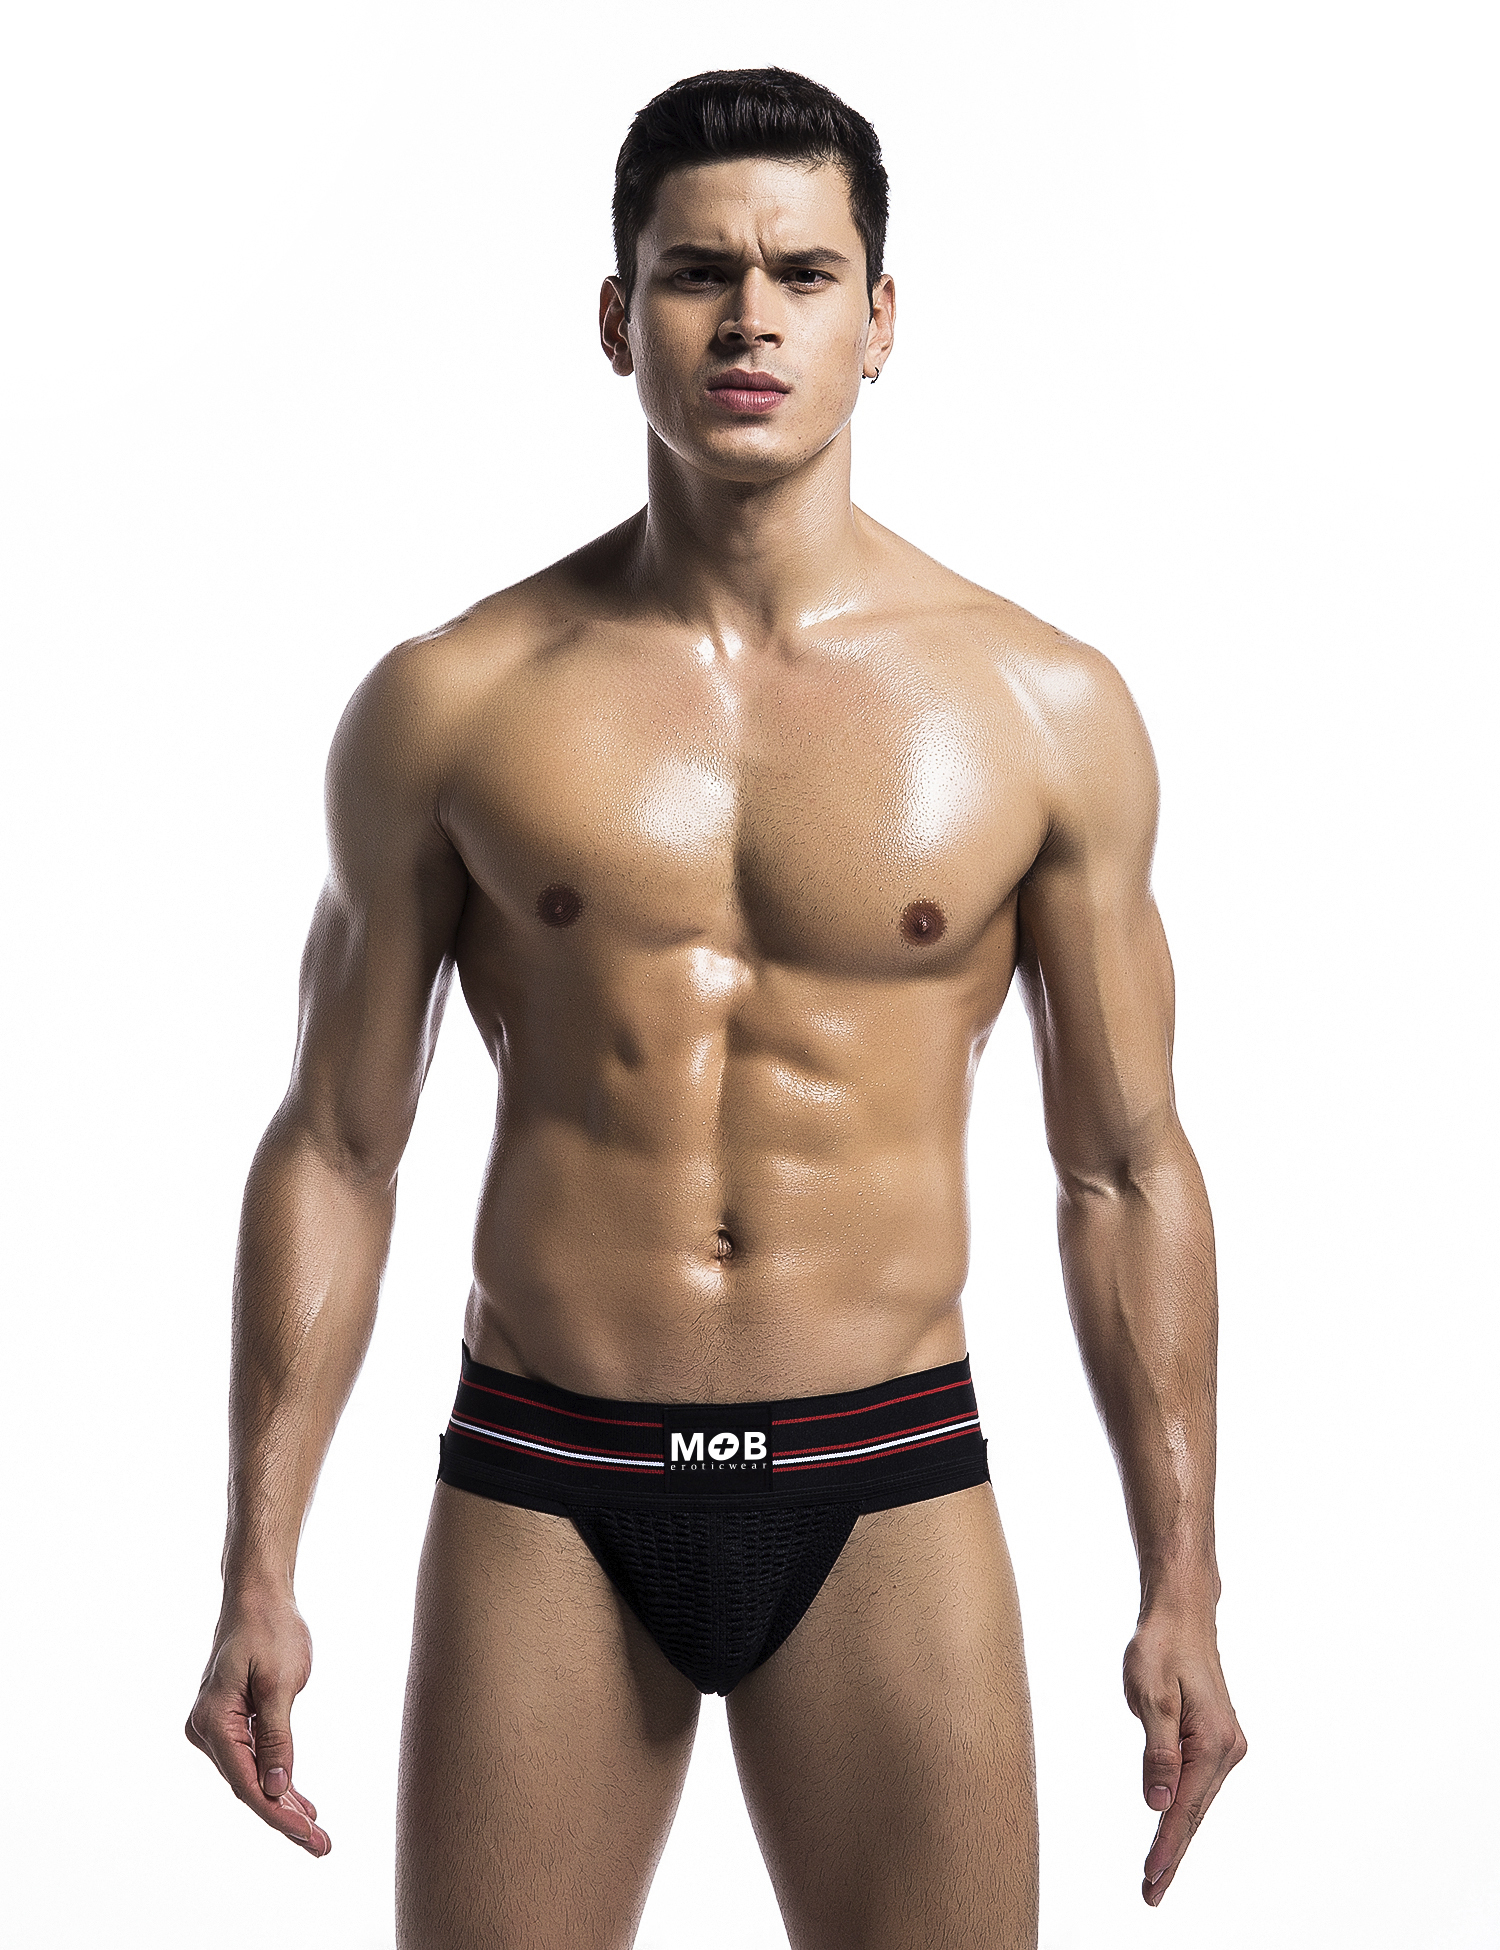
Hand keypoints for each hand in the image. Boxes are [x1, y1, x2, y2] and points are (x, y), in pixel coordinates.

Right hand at [185, 1592, 330, 1855]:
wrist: (257, 1594)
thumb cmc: (270, 1629)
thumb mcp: (280, 1683)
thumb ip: (277, 1738)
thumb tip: (277, 1789)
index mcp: (213, 1722)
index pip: (248, 1783)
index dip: (279, 1815)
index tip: (309, 1837)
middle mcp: (205, 1730)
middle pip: (248, 1785)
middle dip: (285, 1817)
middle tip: (321, 1846)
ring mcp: (213, 1726)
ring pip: (250, 1775)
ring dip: (281, 1802)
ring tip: (315, 1832)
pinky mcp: (227, 1720)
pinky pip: (250, 1757)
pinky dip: (275, 1777)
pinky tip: (296, 1801)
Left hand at [1122, 1610, 1244, 1905]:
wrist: (1182, 1613)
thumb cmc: (1161, 1646)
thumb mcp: (1150, 1696)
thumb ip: (1157, 1752)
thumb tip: (1158, 1803)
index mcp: (1213, 1742)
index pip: (1185, 1807)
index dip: (1166, 1847)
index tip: (1151, 1880)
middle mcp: (1227, 1748)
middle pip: (1196, 1811)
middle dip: (1173, 1852)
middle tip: (1151, 1894)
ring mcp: (1225, 1744)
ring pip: (1198, 1799)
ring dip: (1179, 1833)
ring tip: (1157, 1871)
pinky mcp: (1217, 1738)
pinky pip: (1200, 1782)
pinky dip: (1185, 1807)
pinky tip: (1172, 1826)